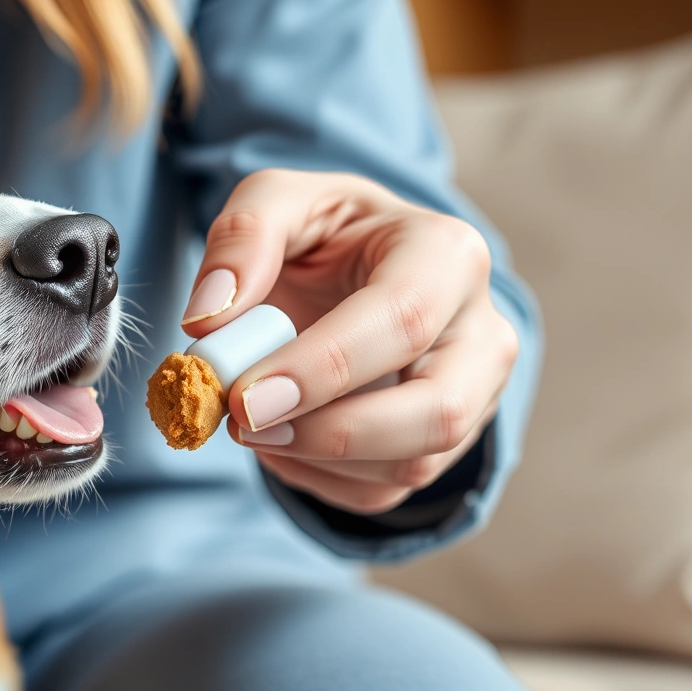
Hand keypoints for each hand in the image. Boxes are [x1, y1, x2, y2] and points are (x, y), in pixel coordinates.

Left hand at [182, 169, 518, 515]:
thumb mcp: (278, 201)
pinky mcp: (449, 445)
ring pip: (413, 464)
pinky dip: (318, 477)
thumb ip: (241, 237)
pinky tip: (279, 436)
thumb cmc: (323, 235)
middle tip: (243, 425)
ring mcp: (476, 394)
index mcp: (447, 253)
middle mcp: (481, 329)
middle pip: (437, 412)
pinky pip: (386, 489)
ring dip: (315, 458)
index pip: (402, 321)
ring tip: (250, 421)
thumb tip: (209, 319)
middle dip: (331, 434)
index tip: (245, 395)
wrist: (358, 270)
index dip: (323, 369)